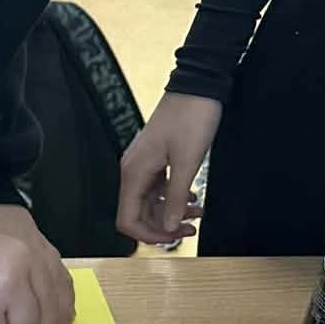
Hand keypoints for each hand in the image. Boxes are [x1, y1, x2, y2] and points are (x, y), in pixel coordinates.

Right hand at [117, 92, 219, 246]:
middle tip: (191, 228)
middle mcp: (133, 171)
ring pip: (150, 202)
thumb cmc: (190, 117)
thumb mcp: (187, 162)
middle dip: (164, 225)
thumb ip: (175, 197)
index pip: (127, 219)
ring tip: (197, 214)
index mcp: (134, 173)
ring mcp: (143, 165)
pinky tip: (192, 198)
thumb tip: (168, 226)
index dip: (148, 235)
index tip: (173, 237)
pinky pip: (158, 189)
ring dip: (171, 212)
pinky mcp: (154, 159)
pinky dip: (173, 198)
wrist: (197, 86)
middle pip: (138, 214)